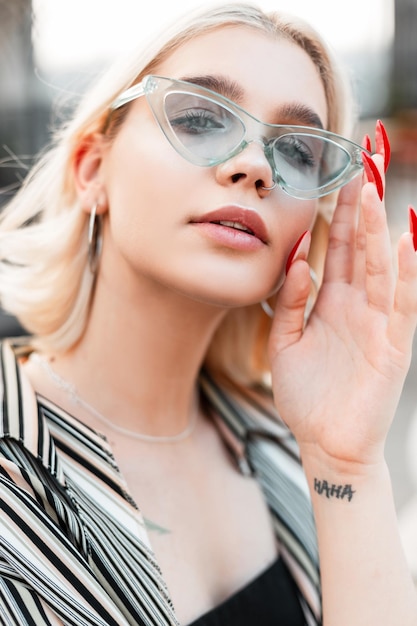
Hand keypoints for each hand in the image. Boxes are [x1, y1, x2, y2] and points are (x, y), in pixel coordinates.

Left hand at [268, 129, 416, 472]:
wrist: (324, 444)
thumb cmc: (307, 395)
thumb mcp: (285, 342)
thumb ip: (288, 302)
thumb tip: (296, 261)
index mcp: (332, 303)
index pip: (337, 248)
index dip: (337, 212)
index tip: (336, 173)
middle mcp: (358, 306)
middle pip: (360, 246)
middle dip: (361, 204)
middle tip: (362, 160)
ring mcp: (378, 324)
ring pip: (378, 267)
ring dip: (376, 228)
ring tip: (373, 189)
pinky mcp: (392, 347)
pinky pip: (401, 304)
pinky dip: (405, 274)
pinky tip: (403, 242)